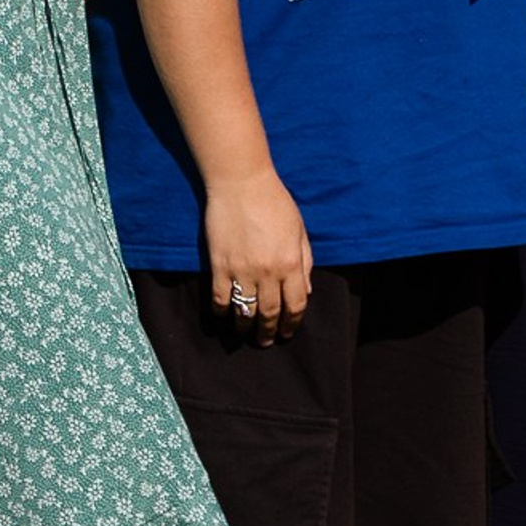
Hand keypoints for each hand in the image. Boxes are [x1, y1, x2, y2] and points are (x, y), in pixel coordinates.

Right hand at [202, 167, 312, 346]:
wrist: (242, 184)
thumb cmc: (275, 203)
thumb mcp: (300, 231)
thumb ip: (305, 262)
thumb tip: (306, 291)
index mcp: (292, 263)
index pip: (296, 305)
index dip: (292, 323)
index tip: (288, 332)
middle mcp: (268, 272)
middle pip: (270, 313)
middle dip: (269, 332)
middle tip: (266, 341)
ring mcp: (242, 270)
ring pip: (245, 311)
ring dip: (246, 327)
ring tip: (245, 334)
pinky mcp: (219, 266)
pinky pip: (221, 299)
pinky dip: (223, 312)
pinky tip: (225, 316)